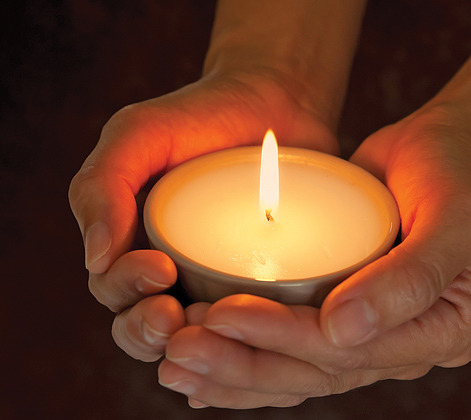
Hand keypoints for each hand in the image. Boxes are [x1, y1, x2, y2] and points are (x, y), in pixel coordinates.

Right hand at [68, 67, 338, 361]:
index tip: (160, 266)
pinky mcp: (269, 286)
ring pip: (198, 337)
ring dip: (195, 345)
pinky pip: (255, 326)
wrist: (275, 104)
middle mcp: (175, 272)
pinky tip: (256, 345)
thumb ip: (102, 185)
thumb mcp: (140, 135)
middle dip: (150, 329)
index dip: (127, 290)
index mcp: (135, 244)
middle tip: (172, 315)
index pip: (115, 289)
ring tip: (211, 327)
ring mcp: (223, 282)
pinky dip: (249, 343)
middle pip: (149, 327)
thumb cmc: (201, 117)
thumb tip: (96, 258)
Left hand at [156, 105, 470, 407]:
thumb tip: (344, 332)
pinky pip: (294, 351)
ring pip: (298, 372)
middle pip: (316, 372)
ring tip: (176, 363)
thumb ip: (411, 277)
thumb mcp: (455, 217)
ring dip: (236, 372)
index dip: (286, 338)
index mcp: (443, 332)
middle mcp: (404, 345)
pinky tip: (203, 369)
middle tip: (180, 348)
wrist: (452, 149)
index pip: (353, 352)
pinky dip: (249, 362)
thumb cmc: (459, 174)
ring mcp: (373, 335)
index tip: (224, 313)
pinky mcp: (344, 315)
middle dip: (245, 363)